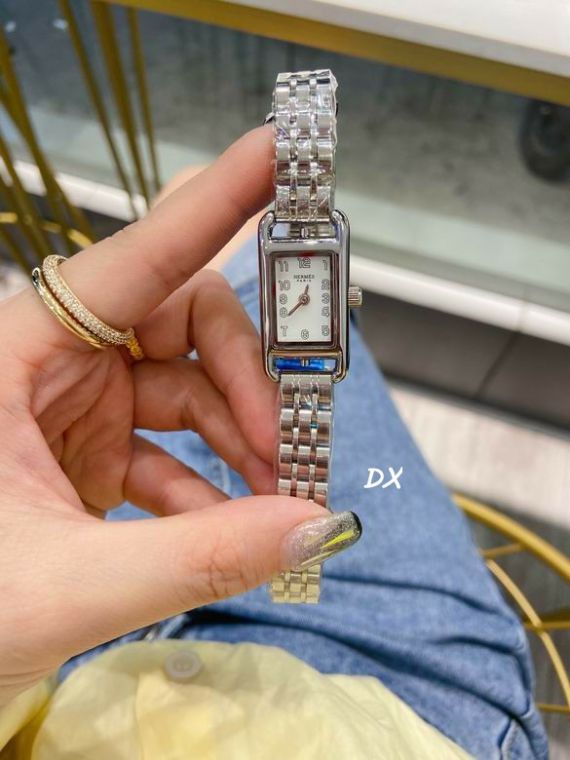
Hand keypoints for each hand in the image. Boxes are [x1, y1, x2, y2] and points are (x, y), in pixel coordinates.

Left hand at [0, 126, 328, 704]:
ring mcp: (76, 404)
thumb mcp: (65, 582)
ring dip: (239, 439)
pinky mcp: (92, 448)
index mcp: (18, 351)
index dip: (214, 203)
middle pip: (180, 321)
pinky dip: (209, 484)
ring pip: (188, 388)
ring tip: (276, 497)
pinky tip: (230, 526)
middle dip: (245, 377)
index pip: (135, 258)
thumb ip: (194, 557)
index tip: (279, 152)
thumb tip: (310, 529)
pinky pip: (173, 447)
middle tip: (287, 439)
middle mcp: (53, 360)